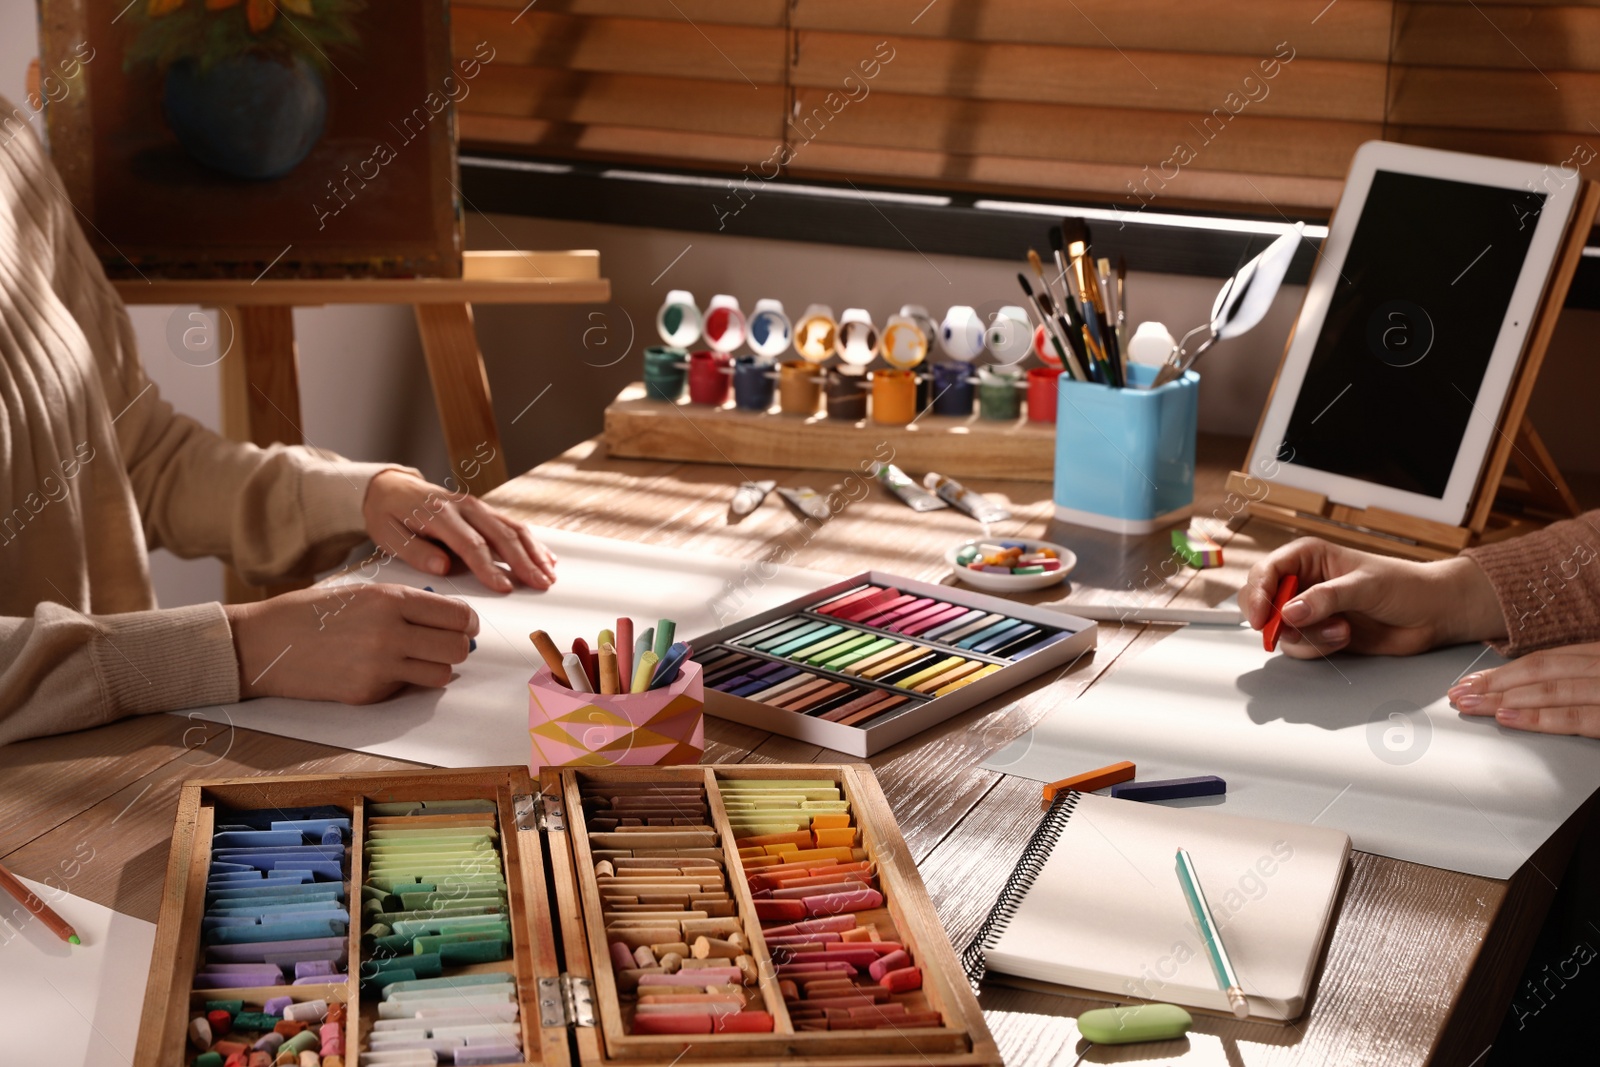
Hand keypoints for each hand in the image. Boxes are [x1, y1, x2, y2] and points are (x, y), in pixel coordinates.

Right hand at [226, 585, 478, 702]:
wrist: (265, 643)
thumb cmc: (313, 613)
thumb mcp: (364, 594)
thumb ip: (407, 604)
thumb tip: (450, 619)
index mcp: (391, 599)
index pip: (457, 614)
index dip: (467, 622)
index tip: (464, 626)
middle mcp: (390, 631)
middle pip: (457, 647)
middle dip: (457, 647)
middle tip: (444, 644)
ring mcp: (380, 666)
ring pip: (442, 673)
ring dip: (437, 667)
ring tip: (418, 660)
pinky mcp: (368, 693)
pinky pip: (409, 689)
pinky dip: (408, 682)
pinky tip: (386, 671)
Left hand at [362, 469, 556, 591]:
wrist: (390, 487)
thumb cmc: (389, 515)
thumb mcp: (388, 536)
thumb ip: (415, 552)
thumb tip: (443, 567)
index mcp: (439, 514)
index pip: (470, 544)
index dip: (489, 568)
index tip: (504, 588)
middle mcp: (464, 506)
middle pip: (501, 535)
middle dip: (524, 562)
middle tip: (541, 585)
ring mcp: (477, 506)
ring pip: (513, 528)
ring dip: (534, 552)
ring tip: (549, 575)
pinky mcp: (484, 510)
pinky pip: (513, 524)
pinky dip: (533, 542)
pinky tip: (547, 558)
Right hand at [1242, 537, 1504, 657]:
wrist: (1433, 615)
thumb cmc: (1405, 586)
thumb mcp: (1365, 586)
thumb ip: (1326, 598)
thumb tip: (1290, 612)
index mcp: (1308, 557)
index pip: (1267, 571)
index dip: (1257, 593)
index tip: (1261, 616)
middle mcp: (1304, 582)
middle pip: (1262, 602)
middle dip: (1277, 620)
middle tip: (1292, 629)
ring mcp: (1310, 610)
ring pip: (1281, 630)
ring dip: (1310, 636)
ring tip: (1342, 630)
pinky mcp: (1320, 634)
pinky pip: (1300, 647)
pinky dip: (1319, 648)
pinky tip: (1345, 638)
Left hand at [1450, 644, 1599, 736]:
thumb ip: (1578, 678)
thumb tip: (1532, 689)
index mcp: (1599, 654)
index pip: (1542, 661)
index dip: (1502, 672)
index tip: (1471, 681)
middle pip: (1537, 672)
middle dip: (1493, 684)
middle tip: (1459, 694)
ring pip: (1548, 691)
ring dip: (1503, 699)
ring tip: (1471, 706)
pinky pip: (1573, 717)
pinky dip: (1537, 717)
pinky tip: (1508, 719)